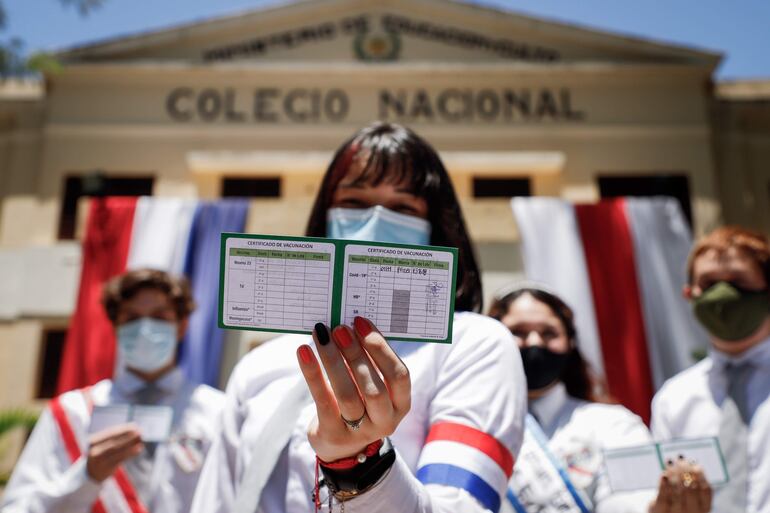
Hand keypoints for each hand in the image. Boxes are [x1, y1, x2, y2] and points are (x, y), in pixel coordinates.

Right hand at [86, 424, 143, 480]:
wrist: (91, 474)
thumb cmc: (102, 455)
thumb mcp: (104, 445)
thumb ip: (116, 437)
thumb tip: (134, 428)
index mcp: (93, 441)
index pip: (110, 433)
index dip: (123, 429)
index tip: (134, 426)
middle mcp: (94, 450)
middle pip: (113, 442)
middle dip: (128, 436)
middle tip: (140, 432)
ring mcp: (99, 460)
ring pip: (117, 450)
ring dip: (130, 444)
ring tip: (141, 440)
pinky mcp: (105, 468)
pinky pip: (120, 459)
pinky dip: (130, 453)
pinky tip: (138, 449)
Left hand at [296, 316, 410, 461]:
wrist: (340, 447)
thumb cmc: (358, 405)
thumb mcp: (371, 388)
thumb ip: (367, 362)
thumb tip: (349, 325)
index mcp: (401, 404)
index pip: (399, 375)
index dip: (381, 347)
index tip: (361, 323)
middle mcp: (385, 421)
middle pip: (374, 388)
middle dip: (356, 354)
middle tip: (339, 329)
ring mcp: (360, 432)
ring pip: (348, 395)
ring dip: (333, 361)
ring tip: (321, 336)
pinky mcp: (334, 435)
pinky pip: (323, 401)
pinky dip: (313, 374)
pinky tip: (304, 352)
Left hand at [648, 456, 711, 512]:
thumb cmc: (679, 502)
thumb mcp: (690, 495)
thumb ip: (692, 483)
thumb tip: (692, 462)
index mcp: (704, 508)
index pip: (706, 490)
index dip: (700, 474)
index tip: (694, 462)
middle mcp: (692, 512)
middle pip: (690, 489)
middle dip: (685, 471)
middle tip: (680, 458)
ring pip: (677, 492)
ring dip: (673, 474)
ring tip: (670, 461)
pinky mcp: (661, 512)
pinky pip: (663, 498)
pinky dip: (664, 485)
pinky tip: (664, 475)